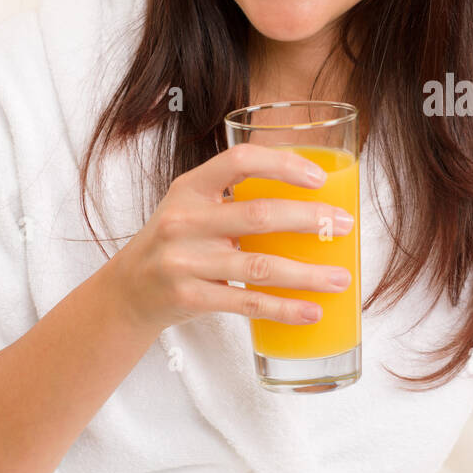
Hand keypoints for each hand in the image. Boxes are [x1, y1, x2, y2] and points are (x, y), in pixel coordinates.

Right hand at [105, 143, 354, 332]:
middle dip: (310, 219)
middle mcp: (184, 220)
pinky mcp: (190, 298)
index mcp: (191, 187)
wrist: (127, 291)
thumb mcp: (193, 207)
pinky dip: (284, 308)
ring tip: (341, 279)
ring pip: (260, 267)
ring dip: (307, 274)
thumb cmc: (178, 243)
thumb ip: (236, 198)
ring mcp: (185, 261)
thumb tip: (312, 201)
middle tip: (345, 225)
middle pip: (259, 215)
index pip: (240, 161)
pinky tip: (311, 311)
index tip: (320, 177)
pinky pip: (248, 303)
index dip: (283, 164)